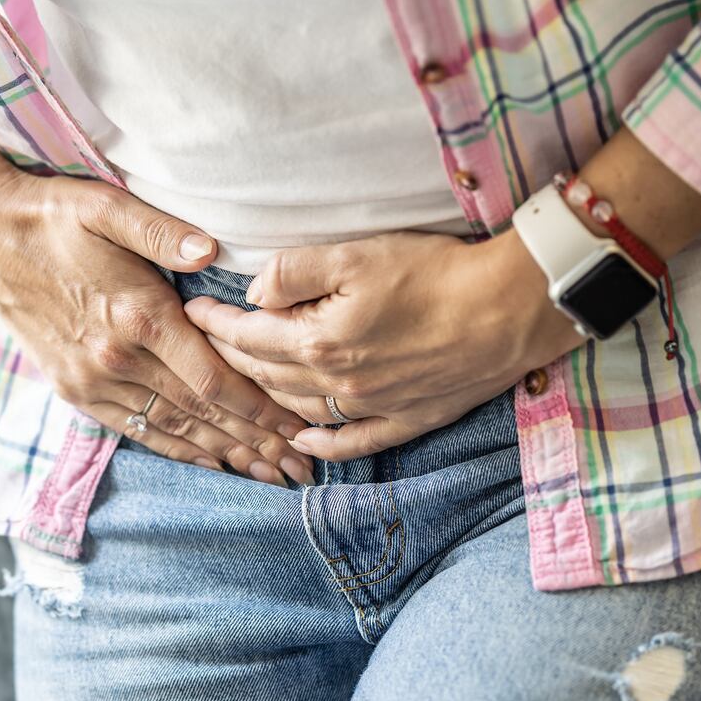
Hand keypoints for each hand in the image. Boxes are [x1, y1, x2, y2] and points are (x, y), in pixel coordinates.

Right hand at [0, 167, 315, 485]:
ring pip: (172, 430)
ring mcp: (94, 380)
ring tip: (268, 477)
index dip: (260, 409)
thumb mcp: (108, 207)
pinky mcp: (76, 390)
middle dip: (255, 443)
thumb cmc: (53, 216)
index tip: (299, 425)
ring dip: (223, 456)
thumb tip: (211, 251)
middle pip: (201, 414)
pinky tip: (209, 462)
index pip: (213, 380)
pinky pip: (136, 430)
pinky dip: (177, 450)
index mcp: (138, 316)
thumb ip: (163, 232)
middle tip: (300, 470)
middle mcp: (118, 359)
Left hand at [183, 229, 580, 460]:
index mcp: (319, 342)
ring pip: (301, 409)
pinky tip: (304, 442)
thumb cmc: (436, 273)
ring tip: (245, 380)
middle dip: (231, 358)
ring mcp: (373, 408)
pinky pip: (352, 443)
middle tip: (208, 343)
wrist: (509, 309)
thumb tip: (254, 293)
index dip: (214, 323)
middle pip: (268, 376)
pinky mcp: (408, 419)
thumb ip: (295, 273)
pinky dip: (322, 446)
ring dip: (266, 398)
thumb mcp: (356, 255)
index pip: (248, 337)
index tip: (191, 312)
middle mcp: (338, 385)